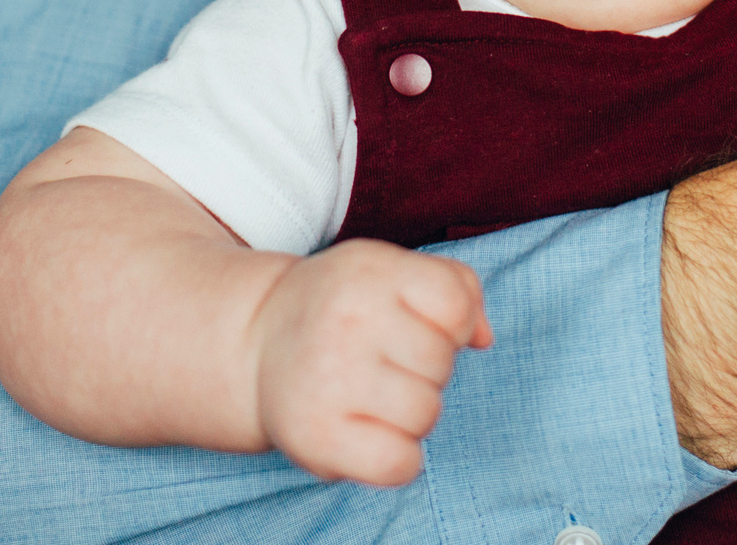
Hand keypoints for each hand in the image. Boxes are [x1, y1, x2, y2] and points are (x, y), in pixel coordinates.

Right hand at [250, 239, 493, 485]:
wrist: (253, 342)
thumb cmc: (341, 306)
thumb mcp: (389, 271)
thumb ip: (453, 287)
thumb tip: (483, 338)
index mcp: (369, 270)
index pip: (455, 303)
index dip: (453, 323)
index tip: (420, 325)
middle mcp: (346, 320)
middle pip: (441, 362)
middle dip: (426, 368)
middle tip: (384, 362)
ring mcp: (328, 379)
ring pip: (426, 414)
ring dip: (411, 413)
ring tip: (373, 395)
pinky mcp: (316, 436)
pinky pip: (401, 464)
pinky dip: (398, 459)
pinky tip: (371, 433)